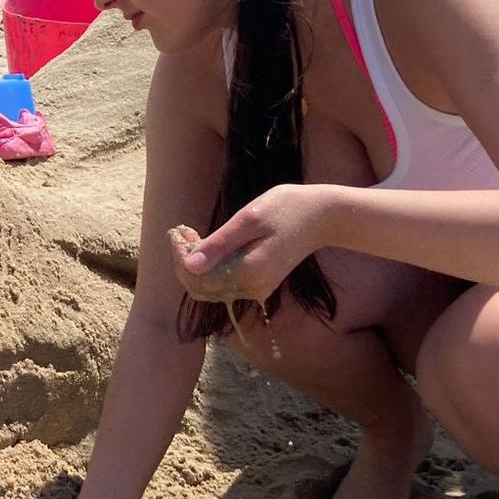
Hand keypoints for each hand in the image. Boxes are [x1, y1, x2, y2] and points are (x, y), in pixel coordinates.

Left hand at [176, 183, 330, 306]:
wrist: (322, 217)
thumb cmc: (285, 209)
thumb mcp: (248, 220)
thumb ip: (219, 245)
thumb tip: (190, 266)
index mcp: (248, 273)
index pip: (197, 278)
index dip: (179, 256)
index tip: (176, 230)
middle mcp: (252, 288)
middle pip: (201, 287)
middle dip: (183, 262)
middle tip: (182, 231)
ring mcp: (257, 289)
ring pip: (211, 287)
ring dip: (195, 265)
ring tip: (191, 234)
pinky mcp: (259, 283)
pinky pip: (224, 283)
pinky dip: (210, 267)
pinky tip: (208, 243)